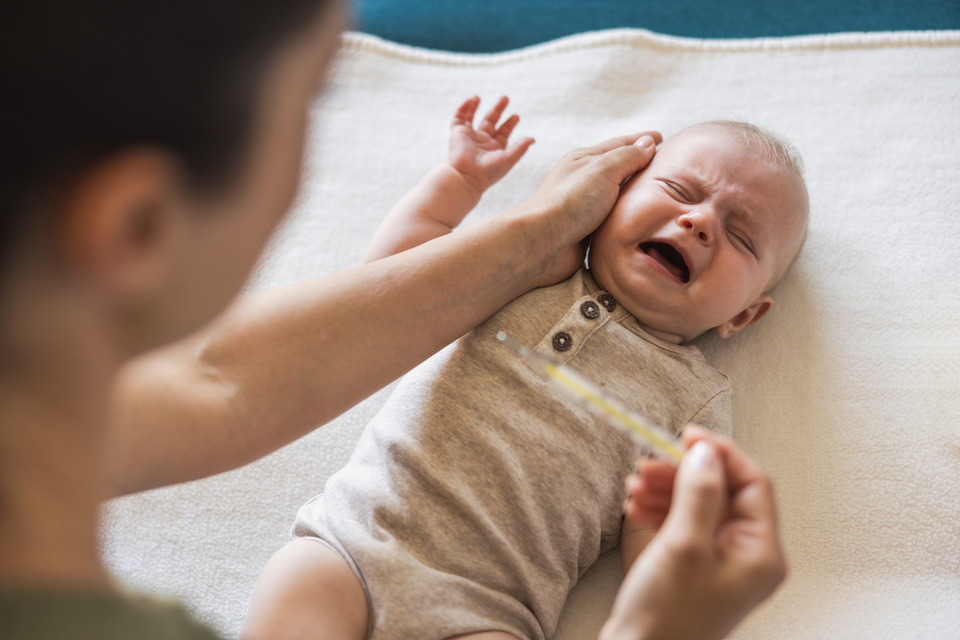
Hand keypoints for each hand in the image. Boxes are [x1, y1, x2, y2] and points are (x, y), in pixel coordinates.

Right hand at [448, 96, 534, 193]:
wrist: (467, 177)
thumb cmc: (488, 172)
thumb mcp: (508, 159)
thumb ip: (520, 148)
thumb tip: (533, 138)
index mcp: (494, 148)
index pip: (503, 132)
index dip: (510, 124)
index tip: (516, 116)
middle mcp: (482, 141)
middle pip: (490, 121)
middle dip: (498, 110)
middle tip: (505, 98)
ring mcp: (469, 137)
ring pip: (472, 117)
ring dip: (475, 106)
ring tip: (478, 97)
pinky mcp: (457, 134)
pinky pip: (458, 118)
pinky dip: (463, 108)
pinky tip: (471, 100)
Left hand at [512, 131, 659, 287]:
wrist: (541, 243)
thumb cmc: (569, 202)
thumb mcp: (603, 169)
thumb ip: (628, 156)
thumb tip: (647, 143)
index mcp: (585, 159)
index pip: (620, 144)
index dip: (642, 141)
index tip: (661, 137)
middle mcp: (584, 180)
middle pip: (618, 167)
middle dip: (639, 164)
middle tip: (663, 163)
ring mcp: (584, 205)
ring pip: (616, 193)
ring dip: (633, 191)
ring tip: (656, 191)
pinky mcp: (586, 229)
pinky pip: (612, 217)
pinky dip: (626, 214)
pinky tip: (637, 217)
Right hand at [601, 427, 786, 639]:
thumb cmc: (667, 616)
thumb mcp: (684, 544)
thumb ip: (700, 492)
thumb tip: (706, 451)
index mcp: (761, 553)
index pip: (753, 483)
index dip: (720, 454)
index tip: (686, 436)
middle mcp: (748, 555)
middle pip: (723, 491)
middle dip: (683, 473)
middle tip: (648, 464)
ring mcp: (722, 562)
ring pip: (699, 504)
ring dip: (666, 489)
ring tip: (634, 486)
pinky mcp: (696, 566)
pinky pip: (684, 523)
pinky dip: (660, 509)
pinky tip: (635, 507)